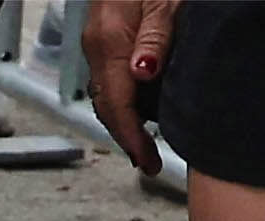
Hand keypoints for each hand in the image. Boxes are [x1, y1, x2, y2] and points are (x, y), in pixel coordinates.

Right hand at [82, 0, 170, 172]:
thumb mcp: (168, 2)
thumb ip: (156, 37)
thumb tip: (143, 75)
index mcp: (110, 40)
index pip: (116, 103)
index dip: (131, 137)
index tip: (148, 161)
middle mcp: (97, 44)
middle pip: (106, 104)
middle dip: (125, 136)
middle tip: (149, 162)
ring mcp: (96, 41)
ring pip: (106, 93)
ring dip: (124, 120)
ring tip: (145, 142)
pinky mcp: (103, 35)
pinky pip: (108, 77)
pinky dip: (122, 98)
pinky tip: (141, 106)